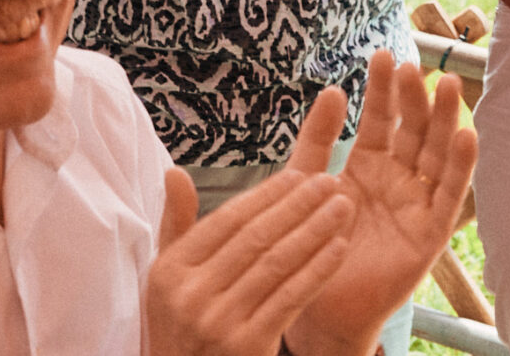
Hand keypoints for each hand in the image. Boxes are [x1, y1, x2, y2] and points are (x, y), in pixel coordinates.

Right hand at [145, 167, 355, 355]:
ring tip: (342, 208)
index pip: (226, 221)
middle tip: (329, 181)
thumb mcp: (167, 280)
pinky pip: (290, 298)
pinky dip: (317, 270)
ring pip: (277, 264)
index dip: (265, 195)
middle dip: (297, 205)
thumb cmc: (183, 328)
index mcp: (169, 271)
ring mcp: (219, 321)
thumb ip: (176, 225)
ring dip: (315, 231)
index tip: (298, 175)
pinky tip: (339, 248)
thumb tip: (176, 171)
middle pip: (255, 238)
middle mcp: (190, 295)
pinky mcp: (247, 345)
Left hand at [283, 54, 478, 355]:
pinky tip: (467, 135)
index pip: (380, 119)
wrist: (316, 308)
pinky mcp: (429, 235)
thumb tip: (330, 89)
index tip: (382, 55)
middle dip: (415, 98)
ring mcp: (416, 205)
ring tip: (447, 84)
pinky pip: (449, 196)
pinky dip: (460, 166)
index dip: (382, 89)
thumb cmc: (311, 246)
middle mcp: (397, 180)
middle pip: (413, 131)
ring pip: (436, 155)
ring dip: (445, 121)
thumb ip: (316, 139)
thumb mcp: (305, 183)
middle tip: (414, 65)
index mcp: (368, 166)